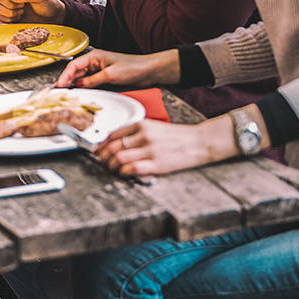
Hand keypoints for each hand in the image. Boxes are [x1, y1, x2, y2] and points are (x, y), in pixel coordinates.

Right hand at [0, 0, 64, 22]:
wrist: (51, 16)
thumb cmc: (48, 2)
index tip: (20, 1)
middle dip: (11, 5)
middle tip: (24, 6)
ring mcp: (7, 2)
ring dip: (10, 13)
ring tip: (22, 11)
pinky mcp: (6, 13)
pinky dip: (8, 19)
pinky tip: (18, 17)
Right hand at [55, 48, 179, 88]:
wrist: (149, 71)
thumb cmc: (133, 67)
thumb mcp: (110, 75)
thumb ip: (93, 80)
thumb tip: (79, 85)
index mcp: (94, 56)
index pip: (73, 65)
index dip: (64, 76)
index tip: (59, 86)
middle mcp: (94, 62)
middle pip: (75, 72)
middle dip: (66, 81)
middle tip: (59, 92)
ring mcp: (99, 70)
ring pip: (81, 77)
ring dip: (74, 84)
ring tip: (67, 93)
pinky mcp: (104, 77)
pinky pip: (89, 82)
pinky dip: (83, 87)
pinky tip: (80, 92)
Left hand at [95, 120, 221, 176]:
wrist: (199, 142)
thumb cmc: (177, 136)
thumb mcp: (154, 127)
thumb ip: (136, 133)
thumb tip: (116, 144)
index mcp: (142, 124)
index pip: (112, 134)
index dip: (102, 145)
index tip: (98, 151)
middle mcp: (144, 135)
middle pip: (113, 147)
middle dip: (103, 157)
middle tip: (103, 163)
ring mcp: (151, 149)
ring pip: (119, 158)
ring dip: (111, 166)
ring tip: (112, 170)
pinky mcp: (158, 164)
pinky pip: (132, 168)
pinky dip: (123, 172)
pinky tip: (124, 173)